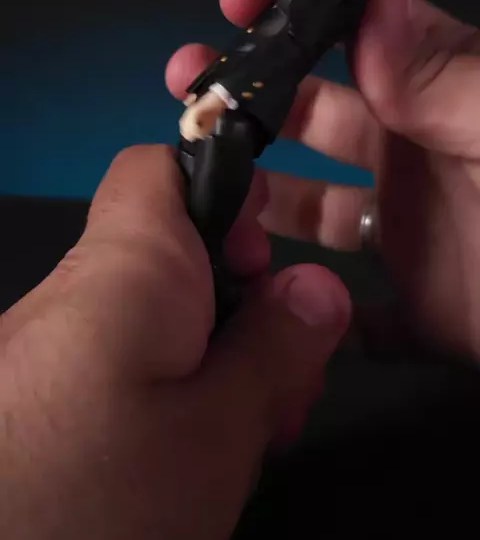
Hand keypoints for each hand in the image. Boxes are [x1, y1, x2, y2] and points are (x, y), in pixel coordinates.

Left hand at [0, 145, 349, 539]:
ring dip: (216, 354)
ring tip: (256, 428)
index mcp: (125, 266)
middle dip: (245, 301)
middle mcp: (75, 289)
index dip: (226, 185)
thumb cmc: (104, 491)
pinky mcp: (37, 391)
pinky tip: (196, 449)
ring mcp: (49, 344)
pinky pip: (117, 360)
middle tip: (287, 379)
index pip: (159, 166)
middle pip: (174, 254)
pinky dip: (168, 385)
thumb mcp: (219, 429)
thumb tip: (321, 283)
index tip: (271, 254)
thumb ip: (275, 349)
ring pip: (154, 316)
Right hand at [167, 0, 479, 358]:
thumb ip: (442, 69)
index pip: (358, 28)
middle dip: (248, 91)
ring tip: (198, 195)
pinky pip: (352, 317)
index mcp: (437, 96)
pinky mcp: (423, 316)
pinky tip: (258, 300)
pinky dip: (310, 315)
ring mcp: (414, 237)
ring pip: (310, 215)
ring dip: (255, 207)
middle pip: (311, 114)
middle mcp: (415, 156)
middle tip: (188, 82)